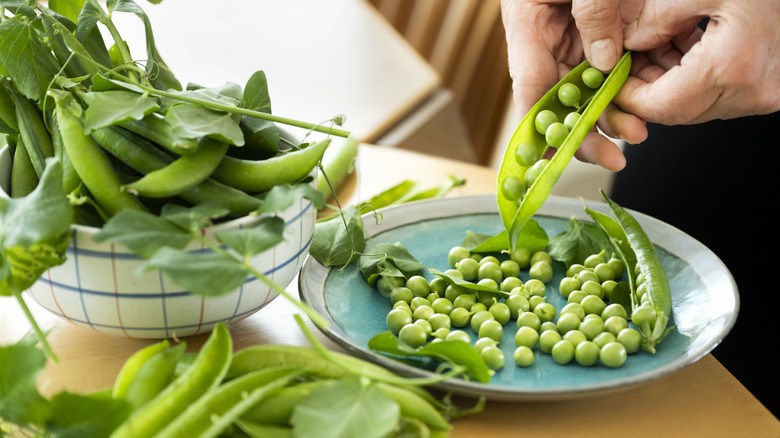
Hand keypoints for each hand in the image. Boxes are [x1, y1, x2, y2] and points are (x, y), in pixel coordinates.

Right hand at [501, 0, 645, 170]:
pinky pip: (615, 73)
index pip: (530, 87)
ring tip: (636, 134)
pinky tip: (642, 110)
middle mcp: (550, 41)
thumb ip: (590, 11)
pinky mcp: (607, 36)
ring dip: (612, 119)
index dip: (538, 129)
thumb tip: (605, 60)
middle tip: (610, 157)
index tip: (548, 161)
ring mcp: (578, 41)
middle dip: (584, 134)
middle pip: (560, 101)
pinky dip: (628, 95)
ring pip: (590, 93)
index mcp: (528, 24)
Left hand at [616, 0, 779, 123]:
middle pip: (676, 112)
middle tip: (625, 63)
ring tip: (653, 48)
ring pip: (694, 106)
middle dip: (644, 90)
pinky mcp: (769, 91)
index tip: (610, 79)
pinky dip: (691, 78)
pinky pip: (715, 96)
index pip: (661, 106)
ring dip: (666, 84)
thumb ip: (655, 20)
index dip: (628, 97)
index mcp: (732, 67)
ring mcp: (765, 95)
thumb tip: (625, 48)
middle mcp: (753, 91)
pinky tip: (681, 49)